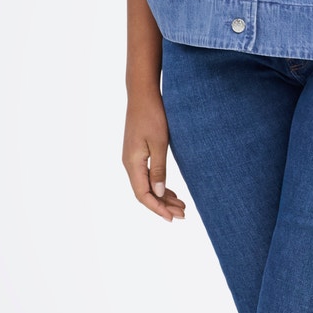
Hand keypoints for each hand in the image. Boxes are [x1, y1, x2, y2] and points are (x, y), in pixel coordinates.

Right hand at [123, 90, 186, 221]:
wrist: (142, 94)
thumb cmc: (152, 115)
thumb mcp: (159, 143)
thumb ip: (159, 169)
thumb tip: (159, 193)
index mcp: (133, 163)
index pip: (143, 195)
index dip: (157, 208)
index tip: (173, 218)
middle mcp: (129, 164)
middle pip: (145, 193)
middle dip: (163, 205)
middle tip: (183, 214)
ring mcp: (132, 159)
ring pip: (146, 185)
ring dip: (163, 197)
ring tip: (181, 205)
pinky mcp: (137, 153)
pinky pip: (147, 176)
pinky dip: (159, 185)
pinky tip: (170, 191)